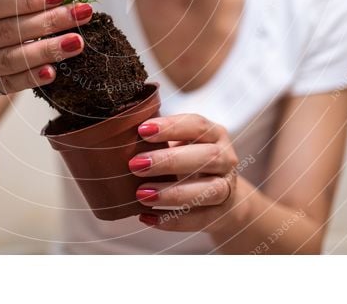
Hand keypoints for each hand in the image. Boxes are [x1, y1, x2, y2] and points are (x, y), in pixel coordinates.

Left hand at [129, 113, 239, 231]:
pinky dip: (172, 220)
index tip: (142, 130)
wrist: (226, 200)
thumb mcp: (184, 145)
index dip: (171, 126)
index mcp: (215, 135)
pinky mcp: (220, 214)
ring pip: (207, 190)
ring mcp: (226, 188)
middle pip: (205, 157)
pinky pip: (199, 219)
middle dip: (169, 161)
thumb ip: (162, 138)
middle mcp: (225, 159)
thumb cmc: (193, 163)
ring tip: (141, 194)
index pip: (197, 125)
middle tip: (135, 165)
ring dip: (172, 192)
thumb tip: (120, 134)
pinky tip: (147, 217)